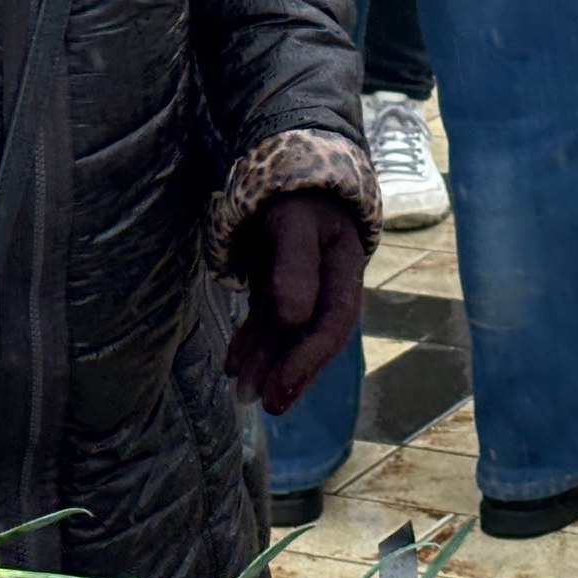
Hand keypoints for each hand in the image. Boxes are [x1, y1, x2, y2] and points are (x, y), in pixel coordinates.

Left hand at [225, 190, 366, 414]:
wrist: (287, 172)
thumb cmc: (294, 192)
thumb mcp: (294, 220)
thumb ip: (295, 263)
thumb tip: (294, 318)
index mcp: (344, 267)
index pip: (332, 324)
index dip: (308, 360)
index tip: (280, 391)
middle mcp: (329, 283)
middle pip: (313, 337)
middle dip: (289, 374)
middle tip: (264, 405)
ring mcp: (304, 286)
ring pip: (287, 334)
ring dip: (266, 364)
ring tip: (241, 393)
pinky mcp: (281, 285)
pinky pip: (268, 322)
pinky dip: (251, 345)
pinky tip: (233, 367)